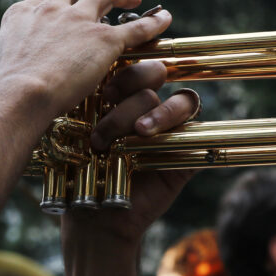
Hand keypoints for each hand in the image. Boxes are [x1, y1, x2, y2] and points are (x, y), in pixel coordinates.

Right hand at [0, 0, 171, 119]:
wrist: (19, 94)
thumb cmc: (4, 92)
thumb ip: (9, 62)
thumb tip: (9, 79)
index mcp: (21, 15)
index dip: (56, 0)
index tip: (61, 8)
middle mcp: (50, 10)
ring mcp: (78, 22)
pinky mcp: (104, 41)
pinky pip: (136, 27)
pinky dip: (153, 22)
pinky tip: (164, 19)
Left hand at [61, 60, 198, 245]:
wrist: (92, 215)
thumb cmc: (79, 171)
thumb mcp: (74, 134)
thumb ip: (81, 102)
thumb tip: (77, 73)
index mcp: (120, 94)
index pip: (133, 60)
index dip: (125, 65)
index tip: (102, 87)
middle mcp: (148, 106)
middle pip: (157, 73)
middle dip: (134, 83)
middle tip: (108, 101)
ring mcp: (170, 130)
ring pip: (181, 101)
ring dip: (158, 112)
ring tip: (136, 132)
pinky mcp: (187, 156)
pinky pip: (201, 135)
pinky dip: (184, 135)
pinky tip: (161, 145)